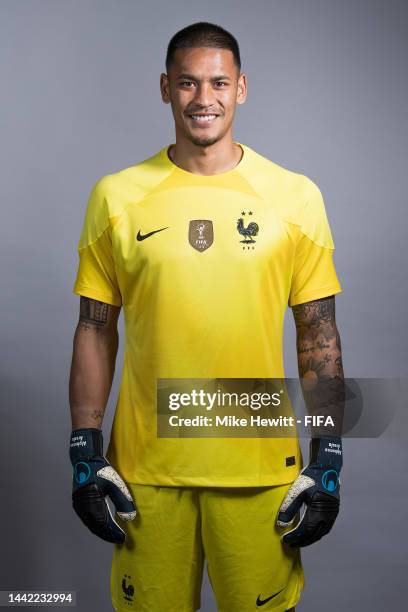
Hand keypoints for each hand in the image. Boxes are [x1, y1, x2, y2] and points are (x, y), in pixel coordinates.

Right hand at [70, 428, 135, 542]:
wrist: (86, 459)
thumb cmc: (102, 471)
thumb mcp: (115, 484)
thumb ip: (123, 501)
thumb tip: (130, 519)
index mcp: (91, 504)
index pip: (103, 525)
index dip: (113, 533)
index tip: (123, 539)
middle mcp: (82, 508)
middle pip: (96, 527)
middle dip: (108, 534)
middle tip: (119, 539)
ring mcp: (78, 506)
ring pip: (91, 524)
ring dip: (102, 530)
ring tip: (113, 534)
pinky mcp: (78, 503)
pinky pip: (88, 518)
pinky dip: (97, 524)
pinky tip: (104, 524)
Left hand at [277, 437, 341, 546]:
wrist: (326, 468)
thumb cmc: (310, 478)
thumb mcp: (297, 491)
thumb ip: (289, 508)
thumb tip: (281, 523)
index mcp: (317, 512)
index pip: (305, 531)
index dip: (295, 537)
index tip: (285, 540)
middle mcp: (327, 516)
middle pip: (314, 535)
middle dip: (302, 541)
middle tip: (291, 544)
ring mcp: (332, 514)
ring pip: (321, 533)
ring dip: (310, 538)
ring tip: (300, 541)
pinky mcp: (333, 511)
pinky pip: (325, 527)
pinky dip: (317, 532)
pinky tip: (311, 532)